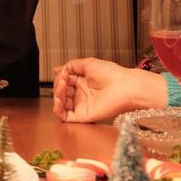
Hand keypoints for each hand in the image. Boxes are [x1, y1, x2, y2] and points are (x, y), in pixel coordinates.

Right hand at [52, 58, 167, 123]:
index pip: (64, 81)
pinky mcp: (83, 115)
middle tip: (63, 81)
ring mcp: (81, 105)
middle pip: (61, 92)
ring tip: (61, 90)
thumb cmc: (111, 74)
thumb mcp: (87, 63)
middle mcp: (81, 94)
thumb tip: (57, 70)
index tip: (63, 74)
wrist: (124, 87)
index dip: (60, 78)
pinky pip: (65, 117)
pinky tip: (58, 101)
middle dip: (58, 86)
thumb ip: (70, 66)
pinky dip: (57, 110)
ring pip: (61, 104)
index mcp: (83, 82)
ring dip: (56, 96)